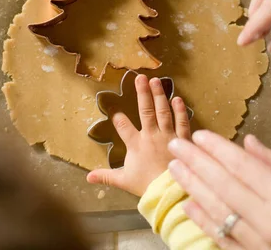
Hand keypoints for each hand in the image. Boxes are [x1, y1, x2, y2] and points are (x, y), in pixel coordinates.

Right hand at [87, 75, 191, 196]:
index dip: (118, 117)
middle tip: (139, 78)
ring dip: (159, 95)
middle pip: (146, 111)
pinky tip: (178, 99)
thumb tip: (88, 177)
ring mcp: (168, 136)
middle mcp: (151, 136)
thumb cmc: (147, 185)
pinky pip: (182, 122)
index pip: (123, 127)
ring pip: (163, 111)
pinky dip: (180, 110)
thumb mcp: (124, 181)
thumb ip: (106, 176)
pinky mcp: (183, 139)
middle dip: (142, 93)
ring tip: (155, 81)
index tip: (114, 109)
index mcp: (136, 145)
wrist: (170, 192)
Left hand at [168, 131, 270, 249]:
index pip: (242, 167)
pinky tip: (187, 204)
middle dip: (196, 162)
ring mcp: (260, 245)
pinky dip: (203, 220)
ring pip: (217, 211)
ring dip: (192, 187)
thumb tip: (246, 143)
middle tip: (176, 145)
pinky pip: (221, 238)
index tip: (199, 135)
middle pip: (223, 186)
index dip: (217, 149)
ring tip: (175, 168)